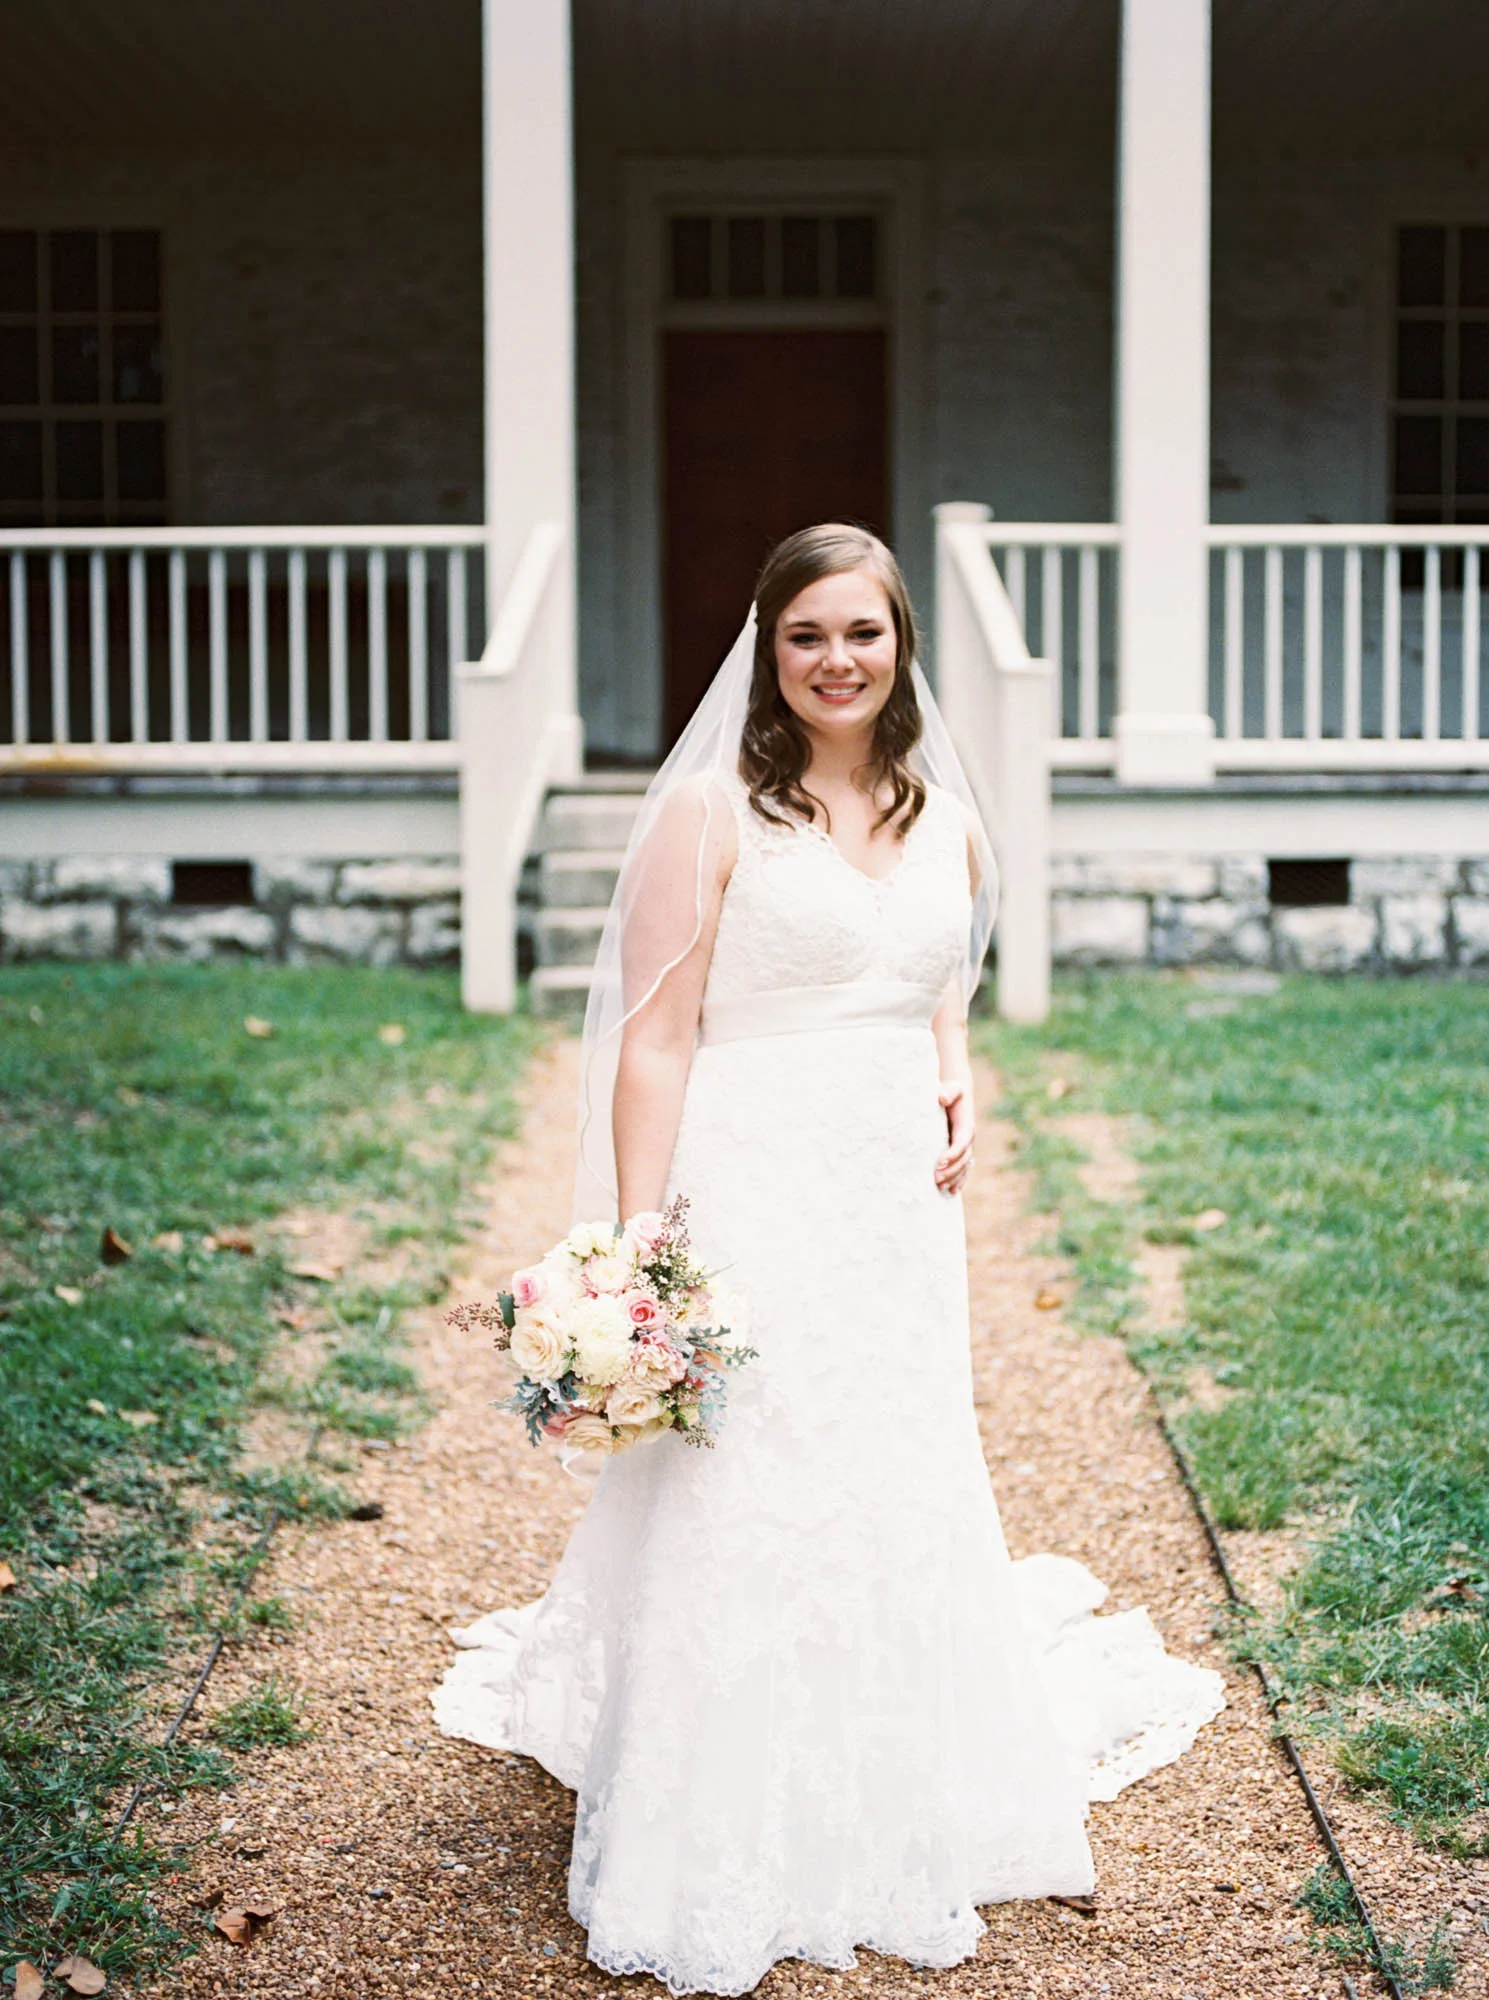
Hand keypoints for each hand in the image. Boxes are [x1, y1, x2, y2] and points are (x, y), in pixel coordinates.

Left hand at [935, 1077, 974, 1194]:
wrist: (957, 1095)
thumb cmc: (951, 1091)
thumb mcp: (952, 1087)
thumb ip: (949, 1091)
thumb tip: (942, 1097)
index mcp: (967, 1126)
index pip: (962, 1142)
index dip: (952, 1154)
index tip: (939, 1162)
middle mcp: (968, 1139)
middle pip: (963, 1159)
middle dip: (951, 1170)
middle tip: (935, 1178)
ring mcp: (965, 1147)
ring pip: (964, 1167)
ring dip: (954, 1178)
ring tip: (940, 1187)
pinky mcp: (960, 1152)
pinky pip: (963, 1169)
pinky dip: (959, 1180)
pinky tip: (952, 1191)